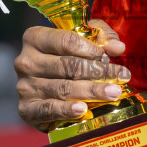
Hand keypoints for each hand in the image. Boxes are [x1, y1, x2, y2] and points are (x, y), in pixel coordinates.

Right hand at [14, 19, 131, 132]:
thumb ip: (101, 37)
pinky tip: (83, 109)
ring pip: (62, 88)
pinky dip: (66, 109)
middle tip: (121, 77)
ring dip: (91, 91)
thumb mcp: (84, 40)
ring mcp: (24, 86)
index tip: (110, 56)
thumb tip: (118, 47)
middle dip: (98, 72)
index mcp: (35, 38)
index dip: (91, 49)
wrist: (46, 91)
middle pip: (67, 66)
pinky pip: (48, 109)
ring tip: (113, 93)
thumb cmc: (66, 59)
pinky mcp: (26, 109)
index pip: (66, 41)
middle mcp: (25, 61)